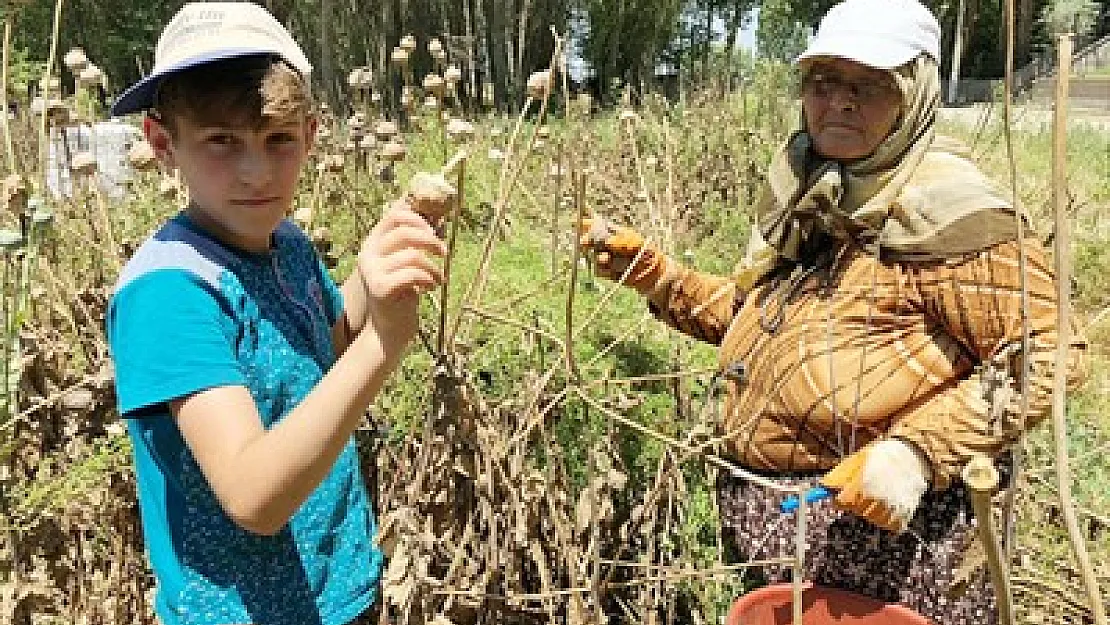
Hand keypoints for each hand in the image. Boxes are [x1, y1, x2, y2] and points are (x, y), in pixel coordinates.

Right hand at [357, 199, 445, 358]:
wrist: (388, 330)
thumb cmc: (402, 294)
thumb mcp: (406, 264)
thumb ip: (414, 243)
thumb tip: (438, 219)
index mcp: (372, 244)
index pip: (393, 216)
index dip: (417, 219)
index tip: (433, 231)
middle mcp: (367, 254)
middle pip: (404, 233)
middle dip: (430, 241)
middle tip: (444, 253)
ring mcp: (371, 271)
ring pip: (412, 255)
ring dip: (433, 267)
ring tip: (438, 278)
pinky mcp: (380, 288)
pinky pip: (412, 273)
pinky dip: (429, 278)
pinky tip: (432, 287)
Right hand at [578, 217, 670, 295]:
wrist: (651, 273)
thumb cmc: (643, 252)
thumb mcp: (630, 243)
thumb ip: (613, 241)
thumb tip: (597, 240)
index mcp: (613, 232)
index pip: (596, 225)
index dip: (586, 224)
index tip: (579, 223)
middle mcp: (607, 244)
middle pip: (589, 240)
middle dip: (587, 242)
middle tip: (585, 243)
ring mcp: (605, 257)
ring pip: (592, 256)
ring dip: (599, 258)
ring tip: (609, 259)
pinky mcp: (606, 271)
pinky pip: (598, 270)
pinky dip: (605, 270)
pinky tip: (614, 270)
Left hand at [820, 439, 931, 532]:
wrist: (912, 456)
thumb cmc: (882, 456)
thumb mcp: (858, 459)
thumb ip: (840, 475)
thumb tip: (824, 487)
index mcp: (865, 483)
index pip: (842, 502)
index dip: (839, 499)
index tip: (841, 495)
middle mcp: (879, 497)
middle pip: (856, 510)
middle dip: (856, 502)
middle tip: (863, 491)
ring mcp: (893, 507)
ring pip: (872, 519)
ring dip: (870, 511)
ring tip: (876, 496)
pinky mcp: (905, 513)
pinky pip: (889, 524)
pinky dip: (886, 518)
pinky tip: (887, 505)